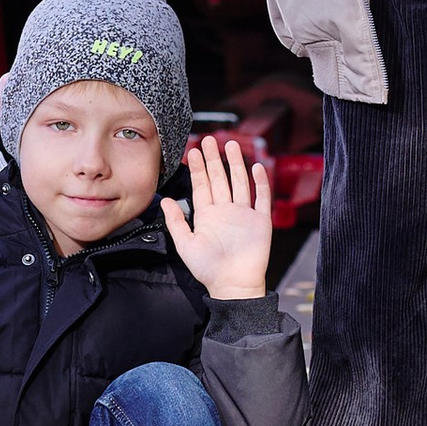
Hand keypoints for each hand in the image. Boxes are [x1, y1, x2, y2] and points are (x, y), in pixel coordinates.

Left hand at [160, 137, 273, 299]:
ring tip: (231, 145)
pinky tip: (256, 167)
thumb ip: (176, 221)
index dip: (198, 168)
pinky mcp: (260, 221)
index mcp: (207, 216)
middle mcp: (225, 211)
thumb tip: (165, 200)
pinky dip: (260, 183)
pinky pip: (261, 198)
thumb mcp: (185, 244)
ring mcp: (243, 215)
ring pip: (239, 183)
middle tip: (210, 140)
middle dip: (214, 159)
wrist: (233, 285)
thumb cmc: (208, 269)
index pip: (202, 185)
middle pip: (220, 179)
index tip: (193, 150)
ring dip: (236, 164)